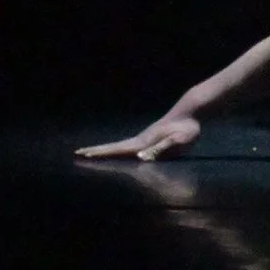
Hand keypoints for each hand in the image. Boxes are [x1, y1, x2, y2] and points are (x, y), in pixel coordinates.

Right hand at [77, 109, 203, 164]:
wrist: (191, 111)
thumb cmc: (186, 129)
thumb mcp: (177, 142)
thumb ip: (161, 149)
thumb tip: (141, 158)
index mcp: (143, 142)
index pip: (117, 149)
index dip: (100, 153)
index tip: (83, 154)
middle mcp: (140, 139)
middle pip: (114, 147)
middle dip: (96, 151)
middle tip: (78, 154)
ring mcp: (144, 138)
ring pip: (120, 147)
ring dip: (105, 151)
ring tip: (91, 154)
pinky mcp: (150, 139)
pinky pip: (128, 147)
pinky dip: (117, 150)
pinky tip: (117, 154)